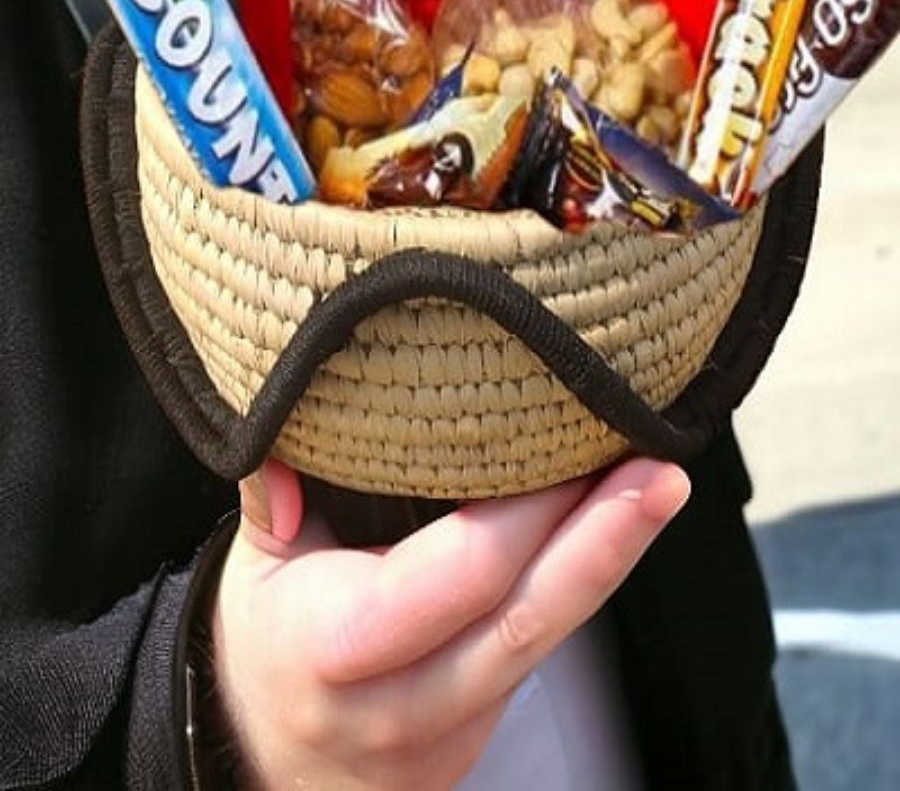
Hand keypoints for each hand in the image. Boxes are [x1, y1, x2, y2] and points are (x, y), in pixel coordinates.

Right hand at [212, 455, 689, 790]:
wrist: (259, 758)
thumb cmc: (262, 640)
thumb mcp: (250, 567)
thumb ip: (267, 501)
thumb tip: (273, 444)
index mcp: (334, 650)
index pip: (454, 580)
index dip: (523, 518)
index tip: (573, 451)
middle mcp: (397, 708)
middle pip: (521, 625)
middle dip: (602, 543)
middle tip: (661, 472)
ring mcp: (443, 741)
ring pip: (541, 648)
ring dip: (604, 565)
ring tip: (656, 489)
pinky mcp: (473, 746)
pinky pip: (534, 662)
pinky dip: (573, 595)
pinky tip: (607, 534)